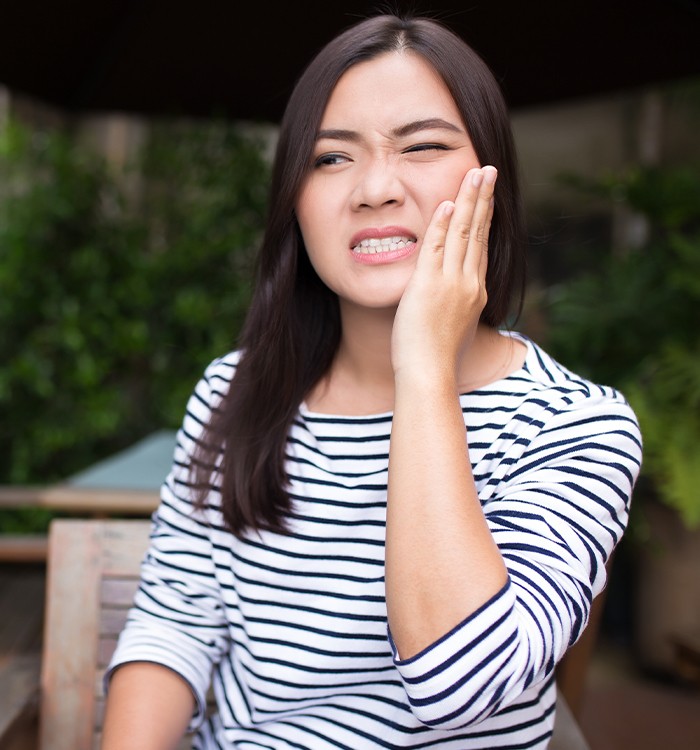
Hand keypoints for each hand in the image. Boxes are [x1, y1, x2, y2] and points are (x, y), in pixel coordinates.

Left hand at [391, 165, 496, 380]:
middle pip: (479, 232)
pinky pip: (436, 248)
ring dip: (469, 200)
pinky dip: (442, 225)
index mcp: (475, 293)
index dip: (485, 219)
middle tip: (489, 170)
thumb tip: (455, 306)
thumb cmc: (438, 360)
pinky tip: (448, 203)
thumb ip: (457, 309)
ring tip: (475, 174)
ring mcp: (451, 283)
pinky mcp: (429, 286)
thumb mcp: (456, 329)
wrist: (430, 375)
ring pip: (463, 233)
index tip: (487, 197)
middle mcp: (469, 284)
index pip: (481, 247)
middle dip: (484, 198)